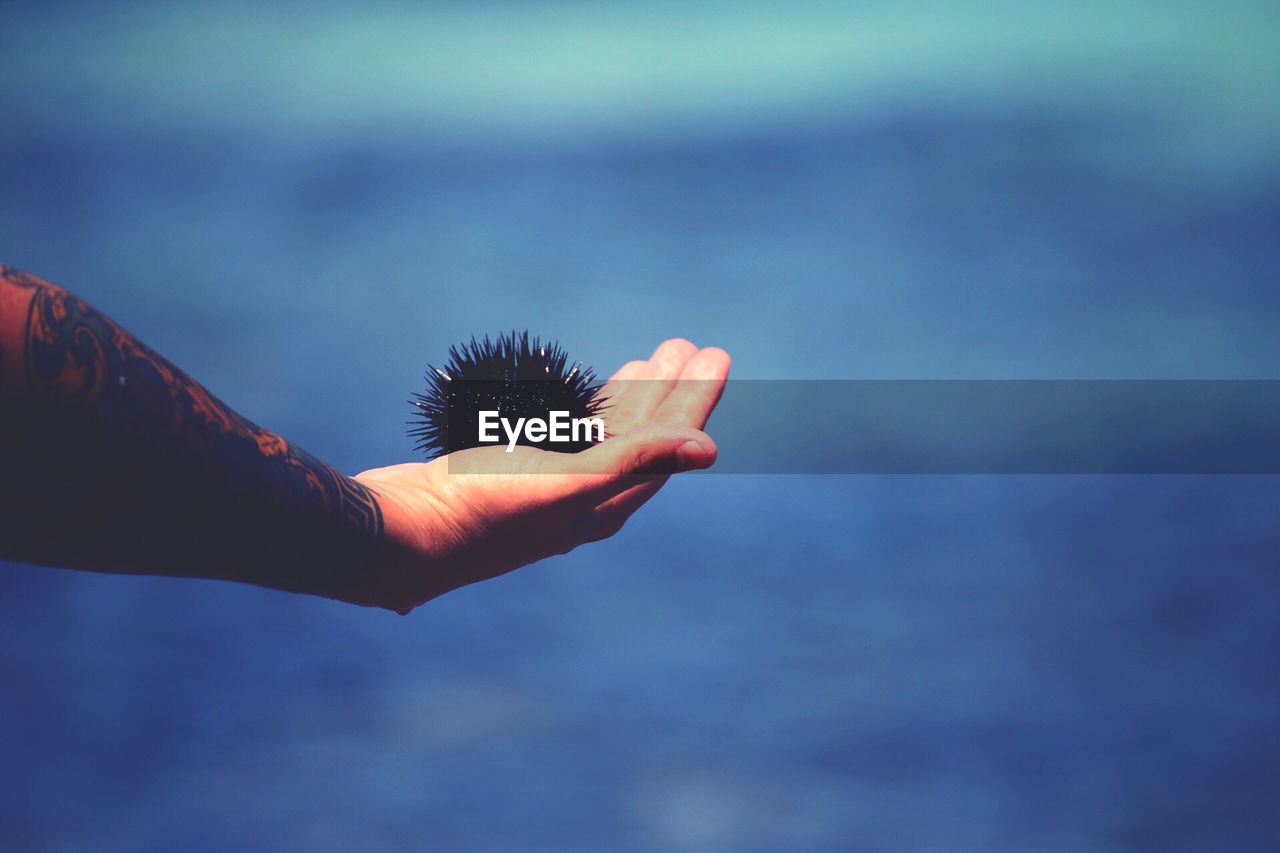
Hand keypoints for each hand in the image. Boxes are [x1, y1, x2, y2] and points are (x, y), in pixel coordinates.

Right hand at [349, 340, 730, 612]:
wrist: (402, 533)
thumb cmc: (483, 510)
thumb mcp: (567, 483)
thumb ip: (636, 461)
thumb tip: (709, 450)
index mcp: (604, 505)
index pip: (665, 446)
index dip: (693, 401)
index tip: (713, 355)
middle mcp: (582, 500)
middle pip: (640, 437)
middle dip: (667, 392)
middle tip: (689, 346)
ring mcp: (544, 486)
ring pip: (603, 433)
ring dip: (630, 395)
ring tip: (652, 360)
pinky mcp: (509, 471)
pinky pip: (565, 431)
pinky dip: (585, 406)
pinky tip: (586, 390)